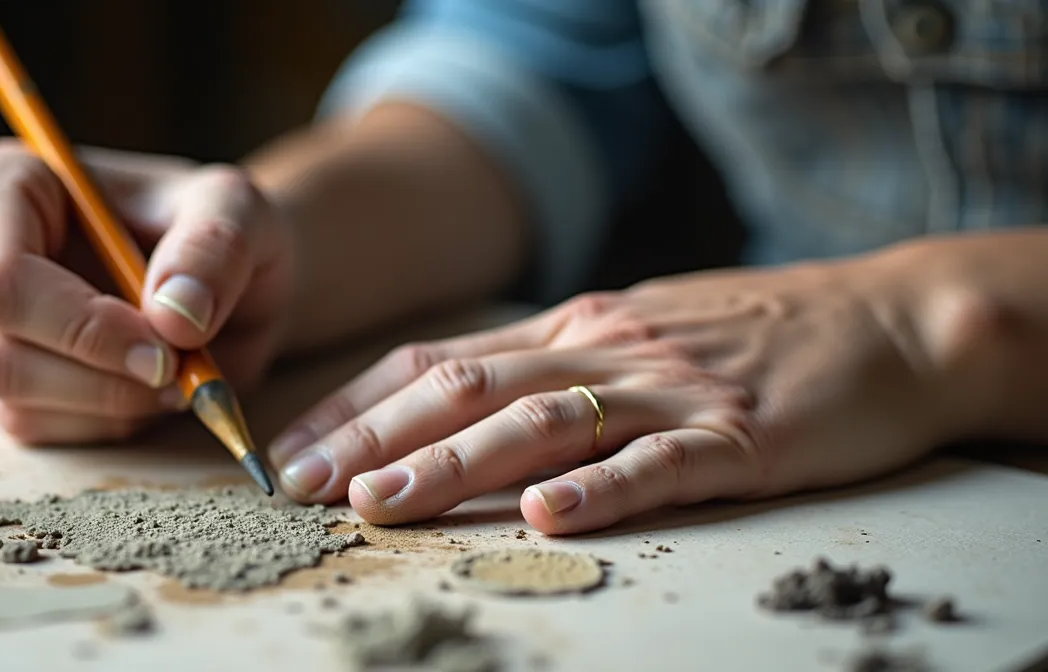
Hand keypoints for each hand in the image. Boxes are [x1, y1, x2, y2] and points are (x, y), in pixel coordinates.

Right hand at [0, 139, 293, 443]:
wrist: (226, 282)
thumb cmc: (214, 229)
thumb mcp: (237, 209)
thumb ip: (215, 245)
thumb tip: (176, 314)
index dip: (80, 325)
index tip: (163, 345)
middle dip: (101, 376)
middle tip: (180, 369)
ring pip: (14, 399)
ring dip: (112, 401)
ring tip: (176, 369)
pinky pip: (35, 428)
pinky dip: (107, 420)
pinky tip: (148, 386)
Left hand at [268, 258, 963, 534]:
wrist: (889, 319)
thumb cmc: (754, 334)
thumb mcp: (636, 331)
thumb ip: (555, 365)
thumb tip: (461, 403)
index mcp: (574, 328)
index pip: (442, 361)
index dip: (360, 406)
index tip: (293, 451)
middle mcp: (606, 347)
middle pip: (468, 389)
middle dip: (376, 439)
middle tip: (302, 486)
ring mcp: (671, 388)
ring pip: (543, 422)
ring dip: (455, 463)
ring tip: (383, 504)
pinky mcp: (742, 434)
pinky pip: (662, 463)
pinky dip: (602, 487)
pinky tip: (552, 514)